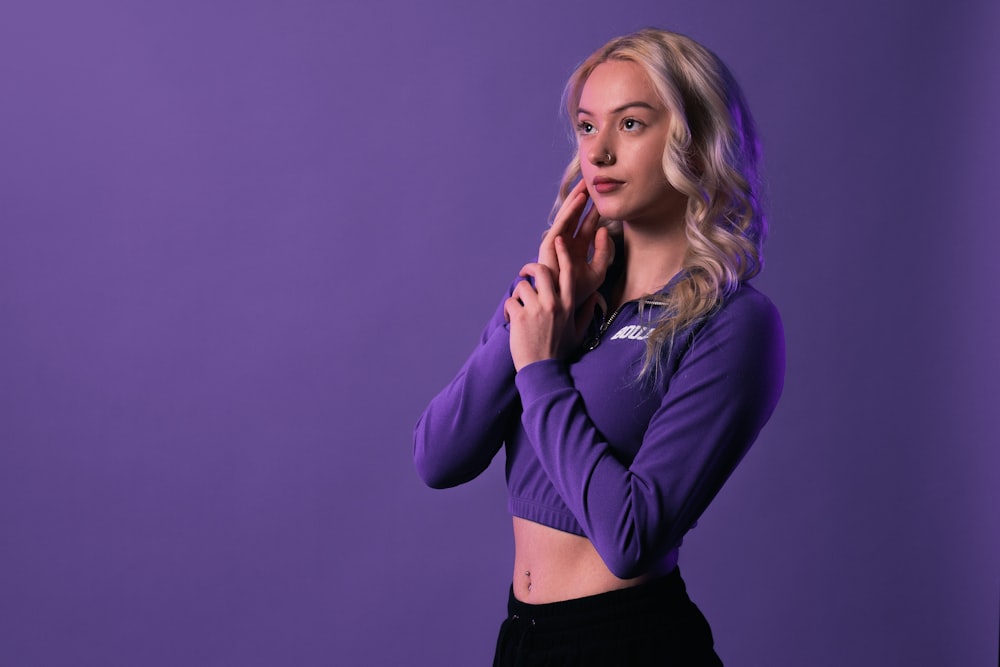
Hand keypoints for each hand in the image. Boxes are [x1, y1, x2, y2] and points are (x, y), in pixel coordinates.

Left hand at [504, 237, 604, 370]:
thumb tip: (597, 299)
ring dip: (519, 295)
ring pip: (524, 286)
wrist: (542, 371)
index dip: (563, 253)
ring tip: (520, 308)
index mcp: (569, 305)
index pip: (568, 272)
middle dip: (532, 268)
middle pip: (543, 270)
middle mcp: (554, 303)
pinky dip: (511, 309)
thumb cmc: (560, 352)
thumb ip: (587, 313)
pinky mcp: (521, 316)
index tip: (558, 240)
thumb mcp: (578, 333)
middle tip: (525, 273)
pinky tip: (514, 322)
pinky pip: (512, 301)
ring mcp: (537, 309)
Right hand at [537, 179, 614, 310]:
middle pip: (575, 216)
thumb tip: (604, 230)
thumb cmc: (578, 291)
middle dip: (582, 200)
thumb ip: (603, 252)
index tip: (603, 196)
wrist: (563, 303)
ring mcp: (557, 243)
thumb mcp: (598, 271)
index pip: (587, 225)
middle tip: (590, 182)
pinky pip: (561, 224)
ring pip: (567, 217)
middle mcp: (566, 243)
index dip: (594, 211)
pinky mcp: (549, 245)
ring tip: (584, 185)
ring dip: (575, 200)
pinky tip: (578, 201)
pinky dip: (569, 212)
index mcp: (577, 248)